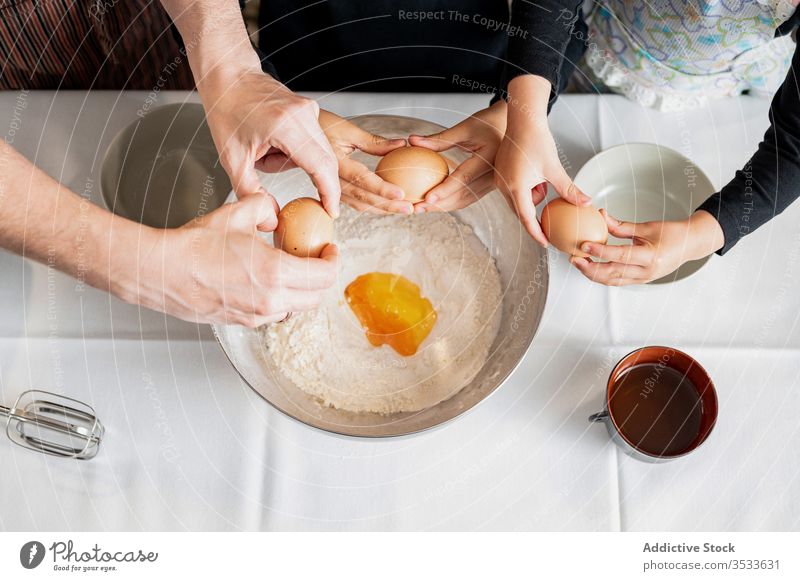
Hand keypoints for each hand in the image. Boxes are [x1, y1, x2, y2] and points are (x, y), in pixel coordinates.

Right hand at [131, 193, 338, 326]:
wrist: (161, 270)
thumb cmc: (194, 245)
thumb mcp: (236, 213)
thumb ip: (265, 209)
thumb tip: (276, 217)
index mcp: (274, 273)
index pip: (324, 275)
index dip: (333, 261)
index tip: (330, 250)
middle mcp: (270, 300)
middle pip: (316, 297)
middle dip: (322, 277)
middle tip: (316, 259)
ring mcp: (256, 315)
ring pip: (296, 308)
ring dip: (301, 290)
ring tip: (290, 270)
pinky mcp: (242, 322)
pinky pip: (273, 314)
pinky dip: (279, 300)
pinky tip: (266, 282)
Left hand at [197, 65, 340, 216]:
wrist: (229, 75)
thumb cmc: (227, 110)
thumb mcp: (232, 159)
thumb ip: (251, 193)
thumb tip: (271, 221)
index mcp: (286, 126)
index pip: (321, 166)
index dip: (330, 193)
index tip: (332, 212)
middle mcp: (304, 115)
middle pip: (326, 162)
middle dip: (310, 181)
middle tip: (294, 192)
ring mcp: (310, 110)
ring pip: (319, 154)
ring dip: (296, 163)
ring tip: (265, 153)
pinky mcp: (310, 109)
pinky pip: (313, 142)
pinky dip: (297, 151)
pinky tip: (273, 143)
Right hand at [318, 110, 409, 213]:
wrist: (295, 135)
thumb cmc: (321, 126)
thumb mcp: (347, 130)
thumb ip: (373, 141)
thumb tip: (401, 145)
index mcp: (333, 161)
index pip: (361, 179)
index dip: (382, 188)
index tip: (401, 194)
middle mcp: (329, 178)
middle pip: (361, 197)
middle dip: (387, 205)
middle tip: (409, 208)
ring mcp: (329, 187)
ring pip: (358, 204)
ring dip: (381, 209)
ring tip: (402, 210)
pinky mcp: (331, 190)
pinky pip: (352, 202)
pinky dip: (371, 206)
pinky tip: (386, 207)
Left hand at [407, 100, 506, 211]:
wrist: (509, 127)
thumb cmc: (488, 122)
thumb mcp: (465, 127)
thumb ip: (439, 138)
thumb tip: (412, 141)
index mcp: (490, 158)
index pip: (464, 178)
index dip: (444, 189)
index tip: (426, 198)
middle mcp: (494, 175)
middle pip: (463, 195)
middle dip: (438, 204)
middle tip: (416, 208)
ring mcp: (493, 183)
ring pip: (465, 200)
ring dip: (442, 207)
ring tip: (420, 209)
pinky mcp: (488, 187)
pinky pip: (468, 198)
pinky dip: (450, 203)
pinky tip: (433, 203)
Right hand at [494, 75, 591, 245]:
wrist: (523, 119)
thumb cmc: (537, 140)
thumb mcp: (555, 168)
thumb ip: (569, 189)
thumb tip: (585, 203)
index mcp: (516, 187)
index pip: (527, 219)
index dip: (537, 233)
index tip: (546, 243)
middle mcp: (504, 186)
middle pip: (521, 210)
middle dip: (535, 213)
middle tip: (551, 217)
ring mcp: (500, 180)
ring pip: (518, 199)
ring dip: (532, 196)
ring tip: (542, 179)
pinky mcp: (500, 173)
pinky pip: (514, 189)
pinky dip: (526, 188)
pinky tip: (535, 173)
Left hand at [570, 210, 723, 285]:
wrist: (691, 245)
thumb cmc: (673, 233)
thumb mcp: (647, 226)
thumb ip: (622, 226)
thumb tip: (601, 216)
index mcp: (651, 256)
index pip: (620, 255)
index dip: (600, 251)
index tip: (584, 245)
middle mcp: (647, 271)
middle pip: (613, 273)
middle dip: (590, 268)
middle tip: (574, 258)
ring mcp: (644, 278)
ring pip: (613, 280)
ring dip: (593, 274)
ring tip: (578, 263)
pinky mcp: (641, 281)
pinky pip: (618, 281)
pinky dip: (603, 276)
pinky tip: (591, 268)